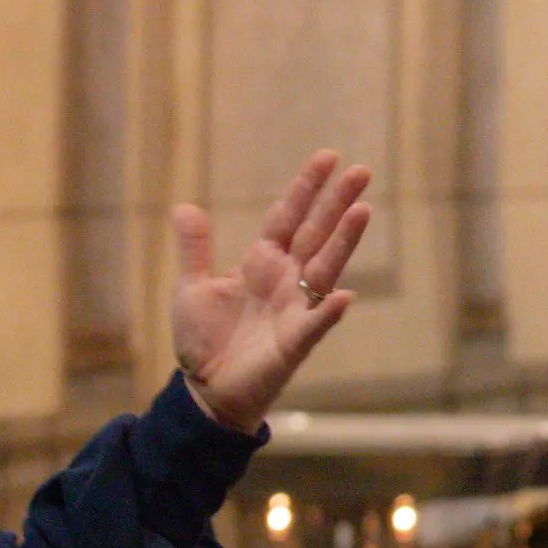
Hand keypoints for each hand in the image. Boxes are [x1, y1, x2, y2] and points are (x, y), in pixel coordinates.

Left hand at [172, 151, 373, 433]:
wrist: (206, 389)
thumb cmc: (203, 340)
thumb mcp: (190, 287)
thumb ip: (195, 249)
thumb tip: (185, 206)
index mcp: (261, 261)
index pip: (288, 216)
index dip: (306, 188)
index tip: (328, 157)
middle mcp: (285, 279)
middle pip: (316, 233)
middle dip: (337, 202)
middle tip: (361, 171)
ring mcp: (294, 308)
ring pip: (325, 267)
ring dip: (344, 241)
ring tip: (363, 210)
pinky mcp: (295, 342)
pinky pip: (315, 322)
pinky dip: (328, 310)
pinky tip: (345, 295)